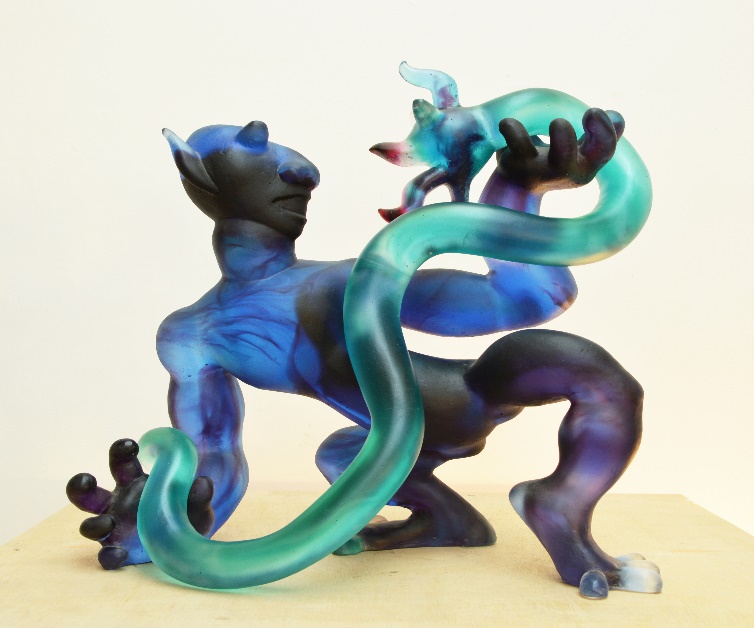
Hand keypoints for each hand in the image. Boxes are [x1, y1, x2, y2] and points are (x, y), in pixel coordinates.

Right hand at [66, 438, 213, 568]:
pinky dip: (109, 555)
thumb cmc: (187, 514)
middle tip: (88, 479)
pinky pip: (105, 556)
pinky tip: (119, 553)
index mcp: (134, 481)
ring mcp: (114, 529)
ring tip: (107, 522)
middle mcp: (118, 503)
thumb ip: (198, 496)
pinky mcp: (118, 552)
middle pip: (90, 491)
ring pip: (87, 524)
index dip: (120, 451)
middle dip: (82, 484)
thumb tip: (202, 483)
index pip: (120, 461)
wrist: (190, 544)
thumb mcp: (196, 505)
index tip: (132, 446)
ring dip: (92, 524)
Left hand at [494, 108, 623, 193]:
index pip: (606, 150)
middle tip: (589, 112)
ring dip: (564, 136)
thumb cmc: (551, 163)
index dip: (607, 129)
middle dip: (598, 133)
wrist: (514, 185)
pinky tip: (508, 122)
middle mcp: (566, 172)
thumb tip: (616, 116)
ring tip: (557, 121)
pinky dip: (514, 129)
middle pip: (593, 159)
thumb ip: (598, 135)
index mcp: (584, 167)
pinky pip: (518, 146)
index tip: (593, 111)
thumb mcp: (576, 150)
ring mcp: (541, 170)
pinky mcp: (516, 165)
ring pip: (560, 161)